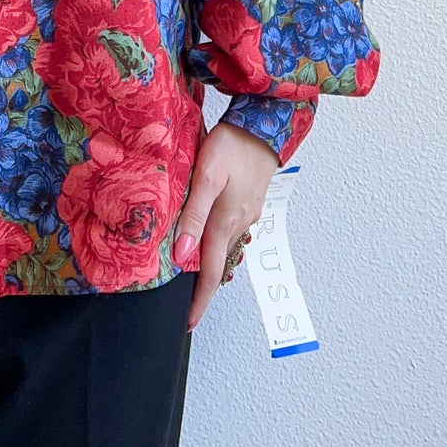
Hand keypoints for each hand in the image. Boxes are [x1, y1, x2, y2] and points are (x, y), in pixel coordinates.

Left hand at [171, 120, 278, 330]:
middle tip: (184, 304)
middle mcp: (238, 224)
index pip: (210, 272)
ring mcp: (246, 214)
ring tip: (191, 278)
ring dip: (210, 267)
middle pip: (218, 265)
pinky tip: (205, 240)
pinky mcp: (247, 203)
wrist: (265, 124)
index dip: (199, 299)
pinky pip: (229, 232)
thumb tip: (180, 255)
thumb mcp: (207, 176)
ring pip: (224, 249)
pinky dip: (216, 245)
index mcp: (226, 222)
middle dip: (202, 288)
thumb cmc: (232, 146)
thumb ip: (192, 215)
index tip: (188, 322)